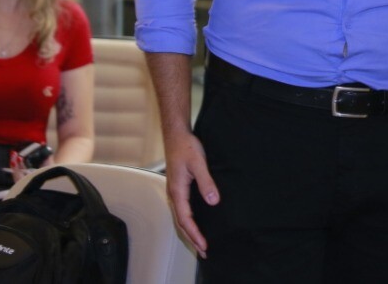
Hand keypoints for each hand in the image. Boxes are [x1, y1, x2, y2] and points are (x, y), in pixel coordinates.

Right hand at [162, 129, 219, 256]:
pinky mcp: (179, 187)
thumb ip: (206, 182)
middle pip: (181, 223)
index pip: (185, 219)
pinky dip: (189, 220)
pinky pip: (183, 209)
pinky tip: (197, 222)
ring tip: (200, 243)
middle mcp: (173, 194)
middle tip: (204, 252)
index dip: (195, 234)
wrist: (176, 135)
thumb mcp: (199, 163)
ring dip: (190, 231)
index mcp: (177, 192)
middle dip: (192, 238)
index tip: (204, 245)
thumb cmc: (186, 147)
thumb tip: (213, 202)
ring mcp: (175, 192)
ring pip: (181, 217)